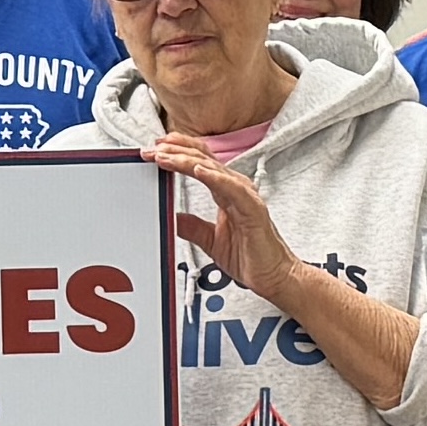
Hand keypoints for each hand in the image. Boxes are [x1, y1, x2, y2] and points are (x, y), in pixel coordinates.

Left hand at [146, 135, 301, 302]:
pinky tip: (198, 169)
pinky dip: (214, 177)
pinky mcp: (253, 209)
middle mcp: (236, 190)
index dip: (179, 153)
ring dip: (187, 160)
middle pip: (204, 159)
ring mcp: (245, 197)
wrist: (274, 276)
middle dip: (176, 152)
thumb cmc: (251, 258)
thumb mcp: (211, 240)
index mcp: (226, 193)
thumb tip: (173, 218)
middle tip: (152, 149)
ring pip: (213, 169)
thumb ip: (193, 227)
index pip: (200, 163)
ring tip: (165, 156)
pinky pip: (232, 188)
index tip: (156, 150)